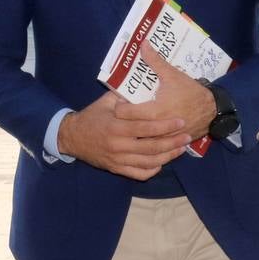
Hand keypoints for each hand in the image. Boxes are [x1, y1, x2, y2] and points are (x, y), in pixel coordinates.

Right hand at [59, 90, 190, 179]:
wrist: (71, 137)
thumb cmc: (91, 117)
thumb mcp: (105, 103)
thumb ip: (124, 97)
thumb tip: (143, 86)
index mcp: (116, 127)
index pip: (145, 128)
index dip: (165, 125)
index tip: (180, 121)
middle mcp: (118, 145)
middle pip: (151, 147)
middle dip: (172, 142)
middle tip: (187, 136)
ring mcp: (117, 159)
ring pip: (149, 162)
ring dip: (167, 156)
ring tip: (180, 149)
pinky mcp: (116, 168)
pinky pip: (139, 173)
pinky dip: (153, 169)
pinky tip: (162, 162)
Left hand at [112, 44, 216, 139]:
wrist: (215, 110)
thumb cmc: (191, 92)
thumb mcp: (173, 75)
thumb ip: (155, 61)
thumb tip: (142, 43)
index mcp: (155, 111)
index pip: (125, 113)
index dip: (118, 108)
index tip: (119, 103)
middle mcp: (158, 128)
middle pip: (130, 129)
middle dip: (123, 122)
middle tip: (121, 114)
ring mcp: (166, 139)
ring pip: (141, 142)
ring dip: (134, 135)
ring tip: (128, 126)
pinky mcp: (172, 145)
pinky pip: (154, 148)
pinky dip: (146, 143)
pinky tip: (142, 136)